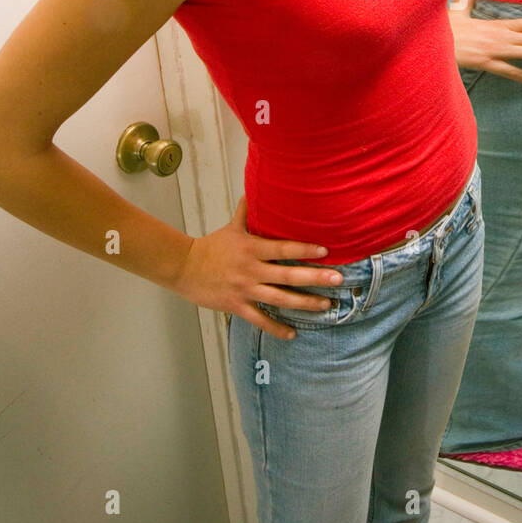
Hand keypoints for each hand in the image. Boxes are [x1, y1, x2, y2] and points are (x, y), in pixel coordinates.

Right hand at [173, 195, 343, 337]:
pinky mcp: (236, 306)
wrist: (183, 267)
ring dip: (305, 303)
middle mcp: (251, 270)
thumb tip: (254, 189)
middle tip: (338, 279)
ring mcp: (244, 289)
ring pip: (280, 299)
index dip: (305, 249)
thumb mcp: (231, 227)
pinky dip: (276, 328)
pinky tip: (293, 333)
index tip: (326, 251)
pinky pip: (260, 320)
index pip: (283, 248)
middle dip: (315, 278)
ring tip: (326, 305)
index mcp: (252, 248)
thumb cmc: (211, 247)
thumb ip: (246, 211)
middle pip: (288, 275)